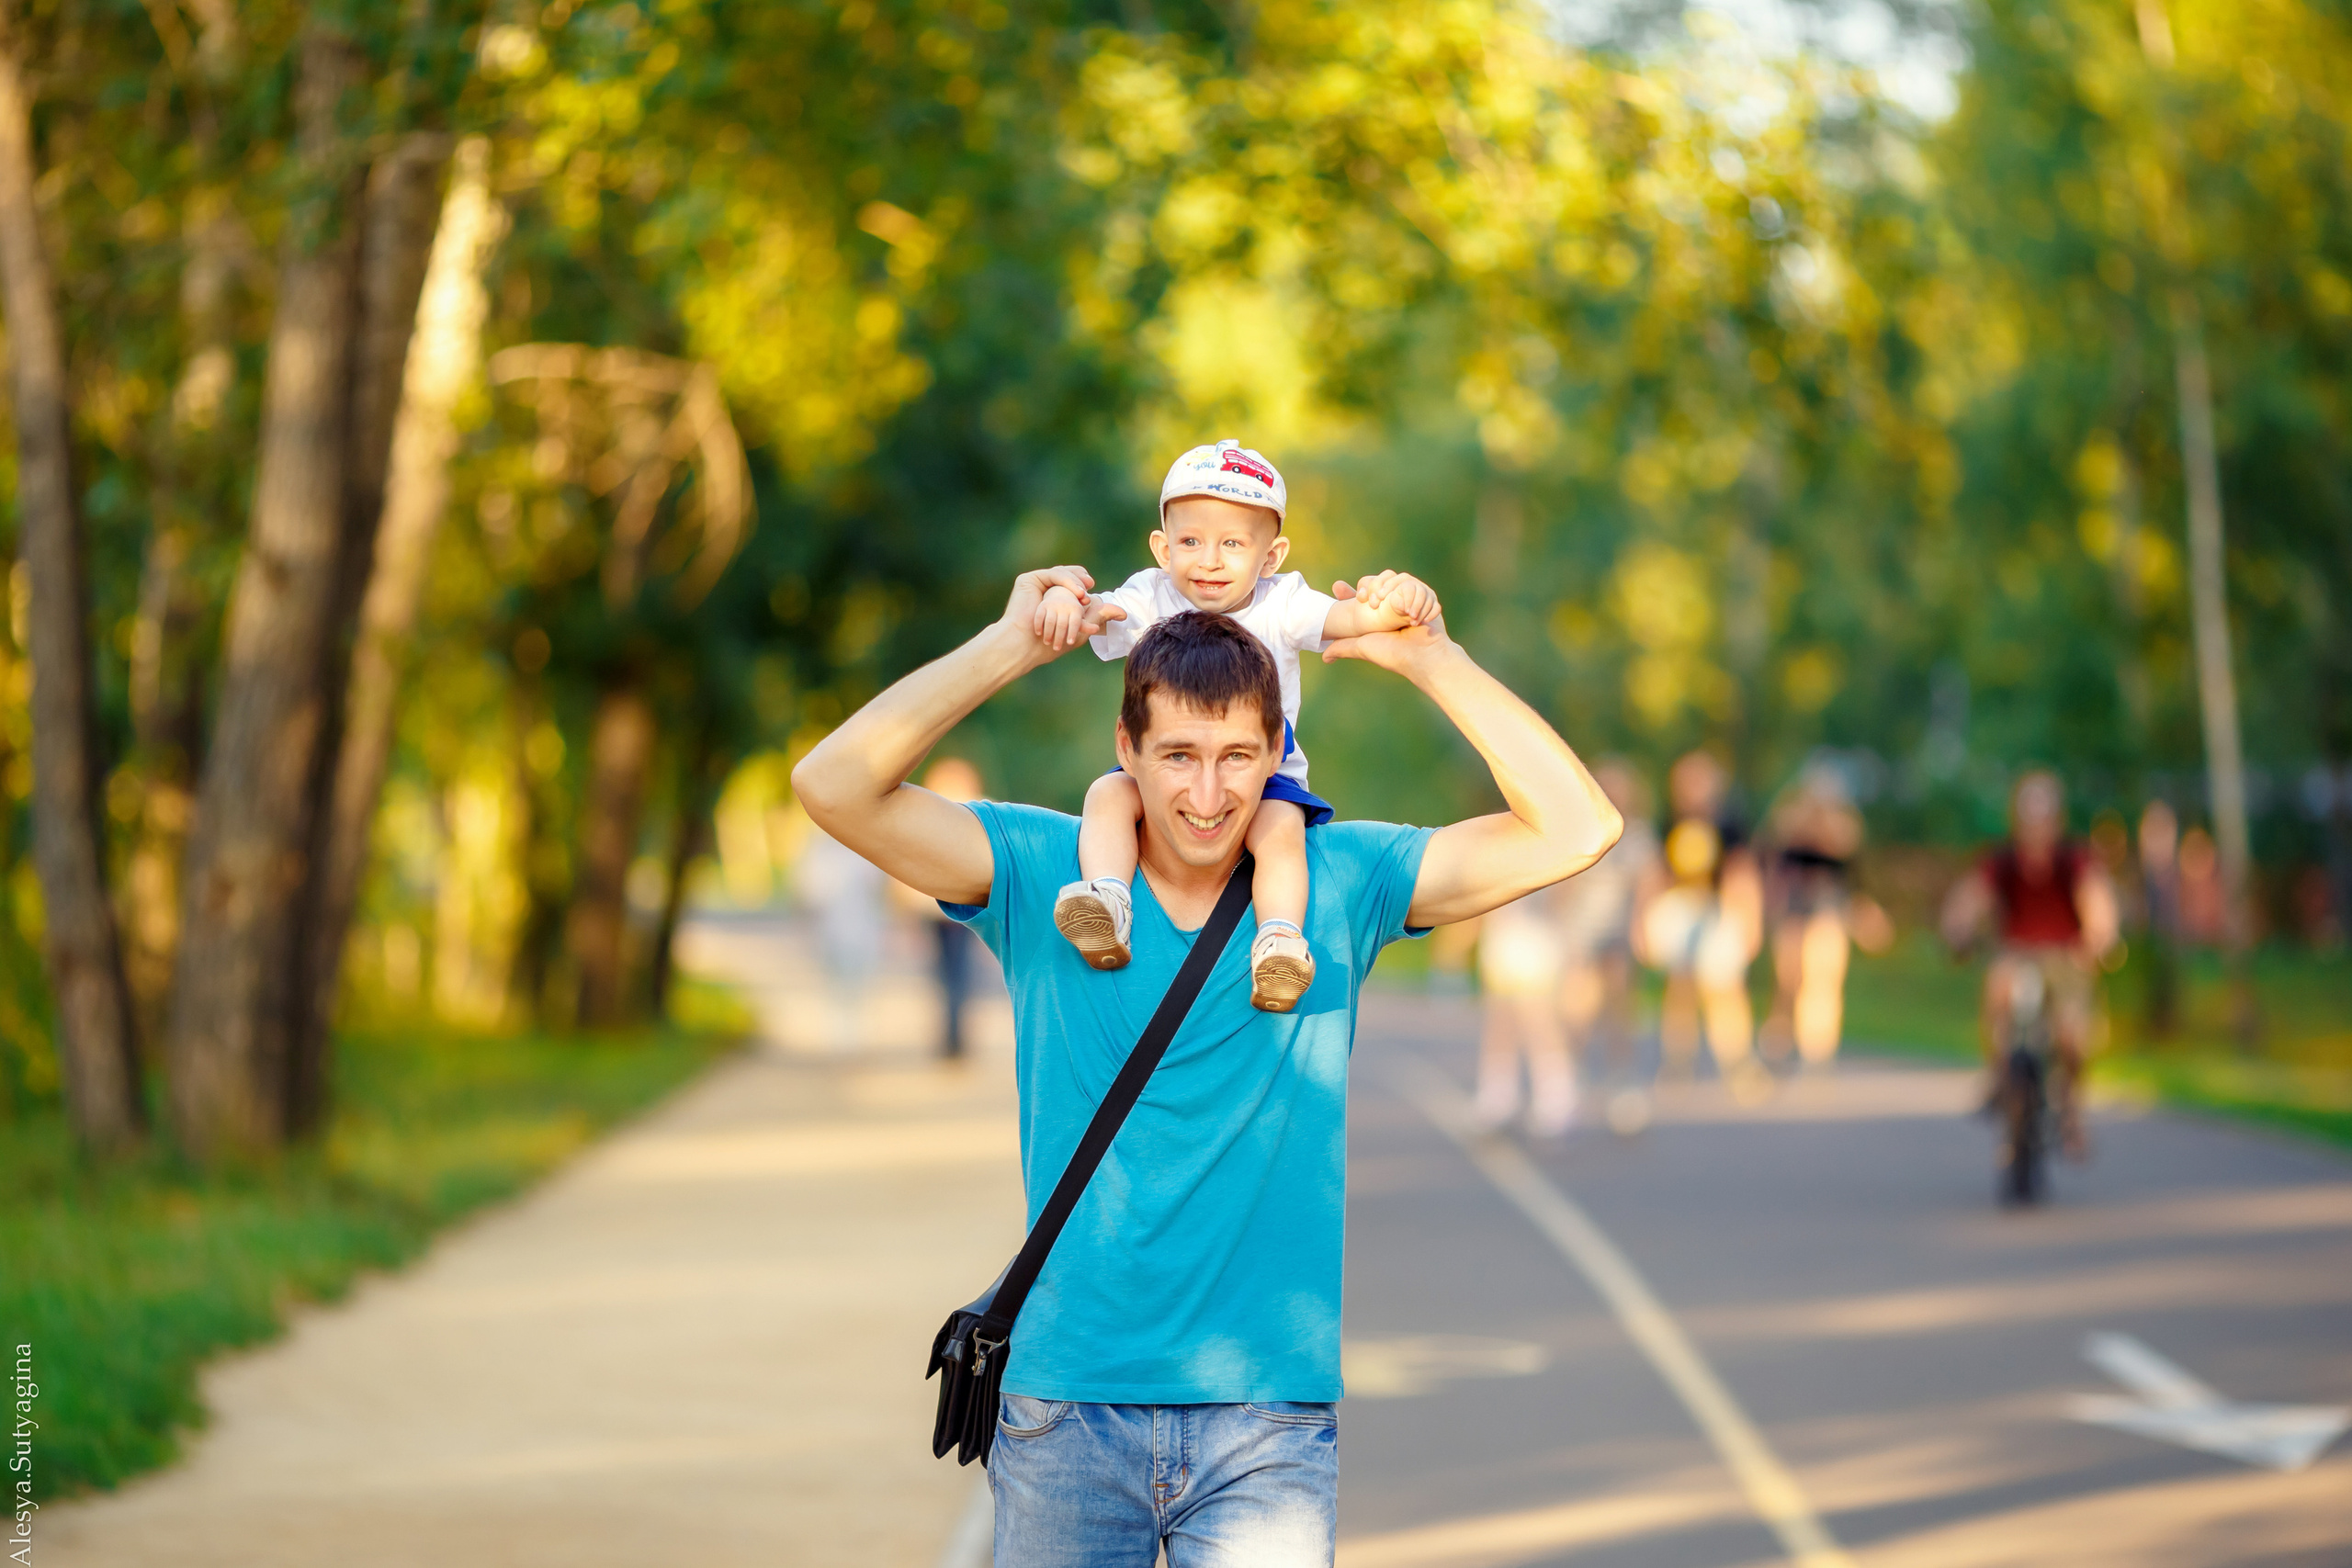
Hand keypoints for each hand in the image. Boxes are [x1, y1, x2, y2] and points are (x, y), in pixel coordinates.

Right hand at [1001, 565, 1100, 663]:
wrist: (1026, 645)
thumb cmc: (1049, 644)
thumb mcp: (1081, 628)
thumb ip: (1099, 616)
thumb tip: (1124, 613)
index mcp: (1054, 600)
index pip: (1073, 585)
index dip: (1084, 584)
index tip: (1093, 592)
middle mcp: (1045, 590)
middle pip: (1067, 575)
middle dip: (1081, 578)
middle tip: (1091, 586)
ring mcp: (1037, 585)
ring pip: (1062, 573)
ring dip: (1076, 582)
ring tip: (1084, 595)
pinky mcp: (1028, 580)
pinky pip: (1053, 574)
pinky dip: (1068, 581)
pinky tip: (1077, 592)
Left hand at [1322, 578, 1454, 673]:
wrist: (1423, 657)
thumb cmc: (1393, 654)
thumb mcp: (1362, 648)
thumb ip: (1343, 648)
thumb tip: (1324, 657)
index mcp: (1375, 614)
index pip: (1360, 594)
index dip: (1347, 591)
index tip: (1336, 587)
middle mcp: (1392, 604)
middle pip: (1380, 580)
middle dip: (1375, 586)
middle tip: (1375, 602)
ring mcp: (1411, 600)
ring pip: (1401, 579)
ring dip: (1399, 594)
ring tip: (1401, 612)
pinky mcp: (1428, 599)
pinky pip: (1420, 587)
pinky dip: (1418, 600)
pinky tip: (1414, 616)